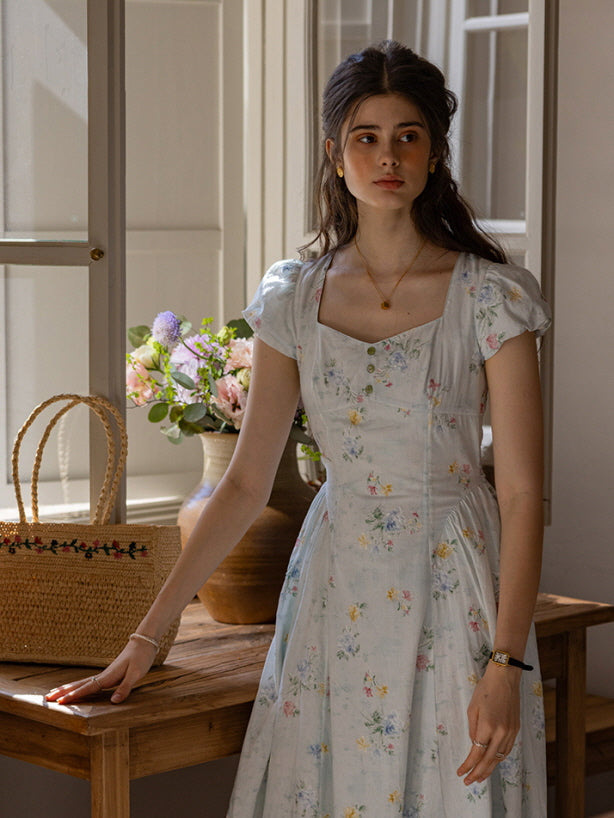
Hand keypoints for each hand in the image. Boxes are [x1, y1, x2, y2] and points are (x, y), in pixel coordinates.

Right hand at [45, 638, 157, 705]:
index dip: (73, 696)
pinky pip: (89, 683)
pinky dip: (79, 686)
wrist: (144, 643)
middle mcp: (103, 675)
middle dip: (62, 692)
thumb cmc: (141, 658)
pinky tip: (76, 689)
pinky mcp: (108, 674)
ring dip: (67, 689)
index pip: (86, 688)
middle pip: (78, 684)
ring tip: (54, 693)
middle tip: (46, 698)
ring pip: (82, 683)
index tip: (59, 702)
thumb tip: (113, 702)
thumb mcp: (136, 674)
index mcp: (107, 677)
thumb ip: (125, 688)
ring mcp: (104, 674)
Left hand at [456, 663, 520, 784]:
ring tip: (479, 777)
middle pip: (488, 760)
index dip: (468, 765)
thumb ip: (473, 729)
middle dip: (477, 773)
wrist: (505, 678)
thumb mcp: (473, 708)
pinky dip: (499, 759)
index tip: (460, 772)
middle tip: (468, 782)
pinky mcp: (515, 729)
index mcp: (488, 726)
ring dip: (489, 769)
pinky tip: (492, 763)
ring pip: (499, 758)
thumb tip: (474, 744)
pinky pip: (507, 750)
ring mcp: (510, 732)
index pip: (476, 753)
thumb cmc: (485, 689)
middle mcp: (501, 732)